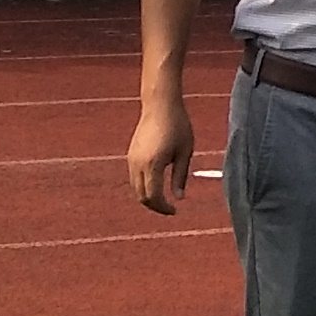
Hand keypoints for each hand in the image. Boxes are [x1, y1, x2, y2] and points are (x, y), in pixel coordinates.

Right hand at [129, 88, 194, 213]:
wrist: (160, 104)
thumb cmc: (178, 125)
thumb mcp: (185, 152)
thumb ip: (180, 177)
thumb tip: (179, 199)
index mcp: (153, 164)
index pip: (154, 197)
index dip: (163, 208)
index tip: (175, 211)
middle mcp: (138, 164)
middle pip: (142, 196)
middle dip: (155, 206)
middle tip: (170, 209)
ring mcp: (132, 159)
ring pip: (136, 188)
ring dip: (148, 197)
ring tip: (164, 199)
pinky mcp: (131, 154)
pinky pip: (134, 178)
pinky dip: (143, 186)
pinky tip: (156, 185)